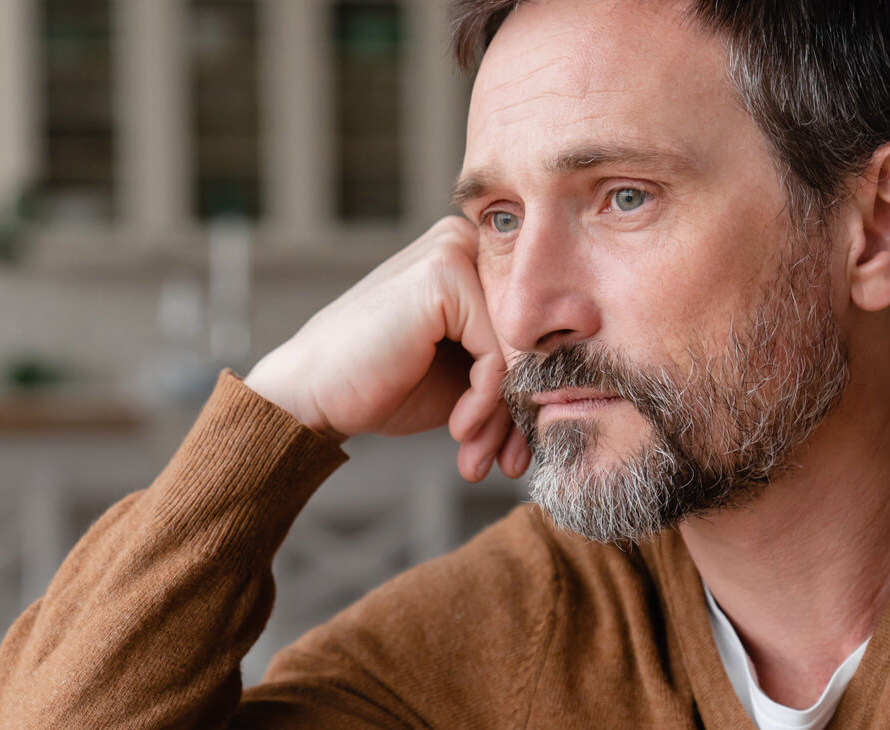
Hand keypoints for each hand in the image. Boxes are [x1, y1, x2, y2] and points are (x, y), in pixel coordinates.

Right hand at [245, 217, 530, 481]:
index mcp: (473, 257)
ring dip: (502, 417)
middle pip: (529, 336)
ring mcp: (454, 252)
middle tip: (503, 463)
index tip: (514, 449)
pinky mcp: (444, 275)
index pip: (530, 327)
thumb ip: (510, 363)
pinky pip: (497, 354)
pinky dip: (485, 403)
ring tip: (477, 457)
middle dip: (519, 412)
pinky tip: (459, 429)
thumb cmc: (380, 384)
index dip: (527, 394)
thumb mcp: (461, 374)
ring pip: (518, 349)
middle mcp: (466, 242)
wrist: (310, 395)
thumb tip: (579, 381)